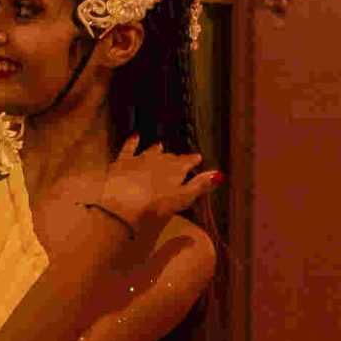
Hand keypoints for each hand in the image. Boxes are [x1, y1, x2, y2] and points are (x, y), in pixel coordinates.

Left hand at [95, 134, 222, 234]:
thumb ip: (199, 185)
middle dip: (175, 158)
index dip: (193, 160)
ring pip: (152, 151)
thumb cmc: (155, 204)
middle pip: (170, 158)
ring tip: (161, 146)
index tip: (197, 158)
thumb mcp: (182, 198)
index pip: (188, 162)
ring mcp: (140, 158)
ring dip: (157, 150)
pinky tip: (134, 136)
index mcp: (176, 169)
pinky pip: (129, 148)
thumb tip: (218, 174)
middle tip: (179, 159)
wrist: (122, 201)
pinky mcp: (123, 161)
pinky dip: (133, 142)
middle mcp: (160, 159)